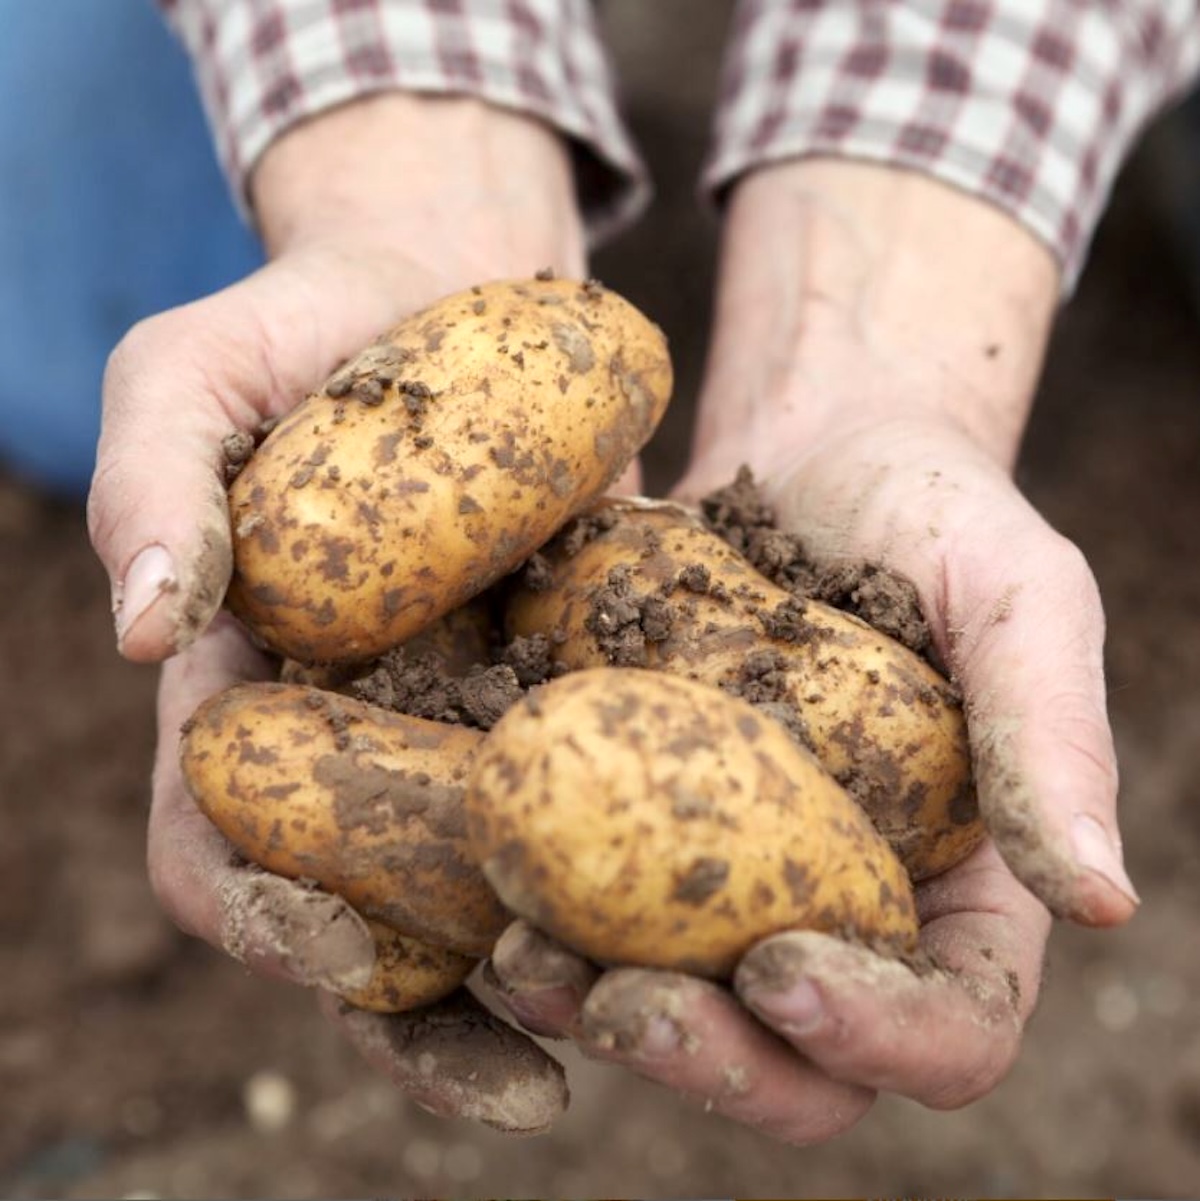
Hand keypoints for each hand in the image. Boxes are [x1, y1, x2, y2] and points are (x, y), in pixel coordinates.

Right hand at [88, 93, 584, 1130]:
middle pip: (377, 912)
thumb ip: (154, 487)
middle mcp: (357, 732)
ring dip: (567, 959)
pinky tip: (728, 885)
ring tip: (653, 1014)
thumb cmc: (300, 325)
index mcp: (247, 697)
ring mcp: (469, 712)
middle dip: (442, 1008)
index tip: (343, 960)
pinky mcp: (571, 675)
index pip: (223, 851)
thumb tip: (140, 630)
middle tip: (538, 1084)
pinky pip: (606, 778)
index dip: (267, 922)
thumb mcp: (191, 375)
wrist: (450, 279)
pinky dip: (650, 838)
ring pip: (506, 875)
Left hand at [488, 158, 1136, 1140]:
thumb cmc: (937, 519)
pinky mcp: (634, 826)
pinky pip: (586, 907)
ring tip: (522, 954)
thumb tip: (1103, 900)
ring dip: (592, 1010)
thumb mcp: (1021, 601)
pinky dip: (532, 917)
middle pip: (793, 1059)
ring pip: (671, 1006)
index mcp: (957, 889)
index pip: (950, 1025)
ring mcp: (727, 879)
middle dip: (713, 1060)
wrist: (816, 451)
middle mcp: (837, 908)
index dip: (879, 1035)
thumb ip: (1053, 738)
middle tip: (631, 1006)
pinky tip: (482, 876)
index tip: (786, 968)